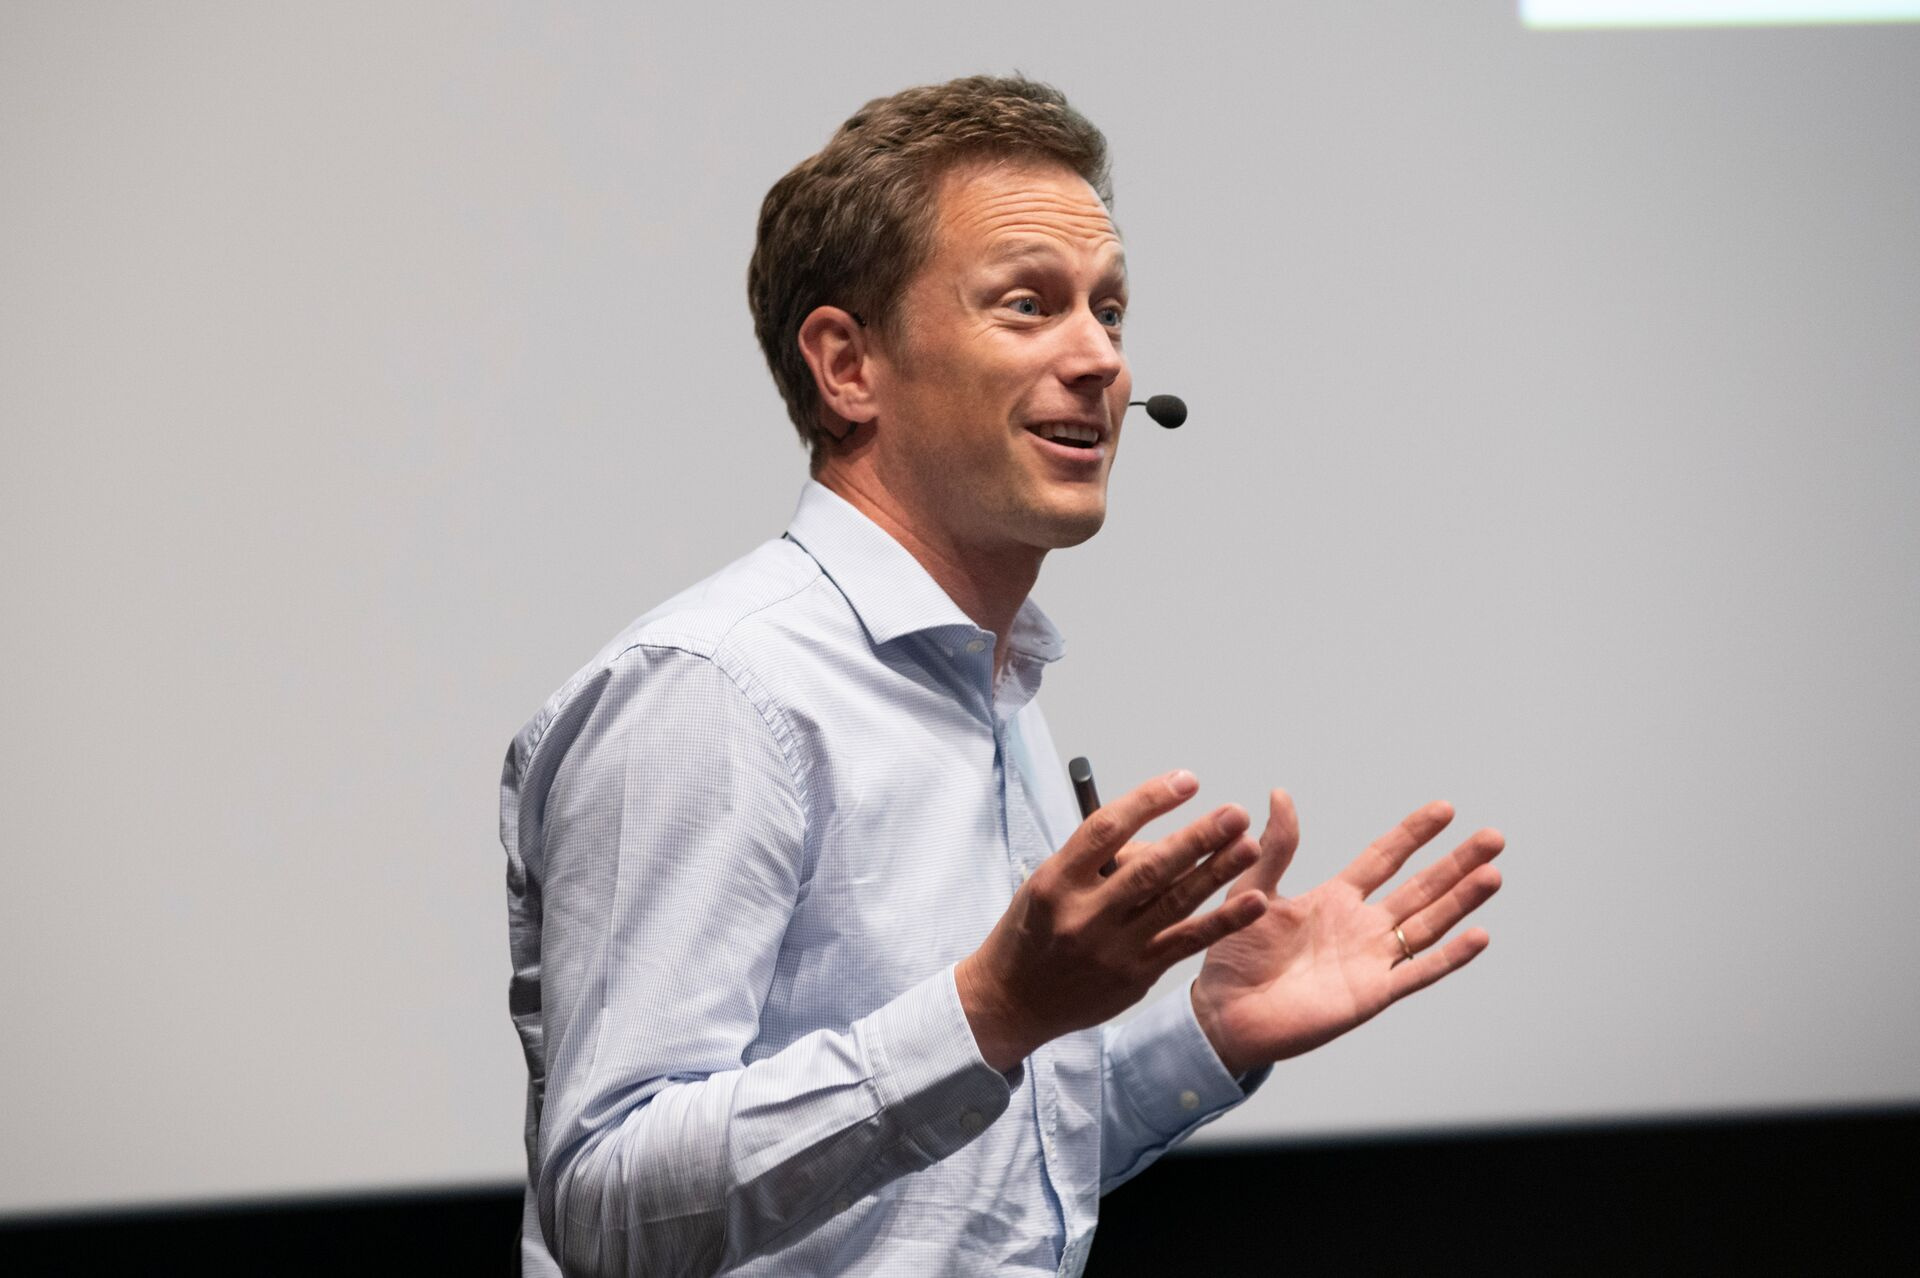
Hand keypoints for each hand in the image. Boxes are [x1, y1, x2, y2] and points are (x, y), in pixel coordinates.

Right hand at [956, 771, 1269, 1070]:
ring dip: (1218, 872)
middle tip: (1235, 814)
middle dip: (1198, 837)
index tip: (1186, 781)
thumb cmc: (1034, 931)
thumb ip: (1099, 863)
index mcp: (1057, 880)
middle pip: (1150, 867)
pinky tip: (1254, 901)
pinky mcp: (1135, 975)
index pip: (1107, 828)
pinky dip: (1223, 922)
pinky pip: (1186, 942)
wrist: (1011, 1000)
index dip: (1149, 800)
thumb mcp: (1048, 885)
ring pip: (1174, 902)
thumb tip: (1158, 841)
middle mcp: (1084, 913)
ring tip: (1249, 846)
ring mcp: (1112, 948)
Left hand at [1191, 791, 1503, 1076]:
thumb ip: (1275, 847)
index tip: (1445, 809)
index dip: (1413, 834)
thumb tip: (1280, 793)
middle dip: (1456, 863)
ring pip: (1428, 924)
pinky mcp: (1372, 994)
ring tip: (1493, 874)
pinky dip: (1450, 956)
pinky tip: (1480, 935)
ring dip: (1461, 901)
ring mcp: (1371, 960)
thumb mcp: (1251, 888)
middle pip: (1420, 888)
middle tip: (1493, 837)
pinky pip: (1418, 973)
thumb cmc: (1233, 953)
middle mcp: (1361, 926)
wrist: (1225, 1012)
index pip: (1384, 858)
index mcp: (1335, 899)